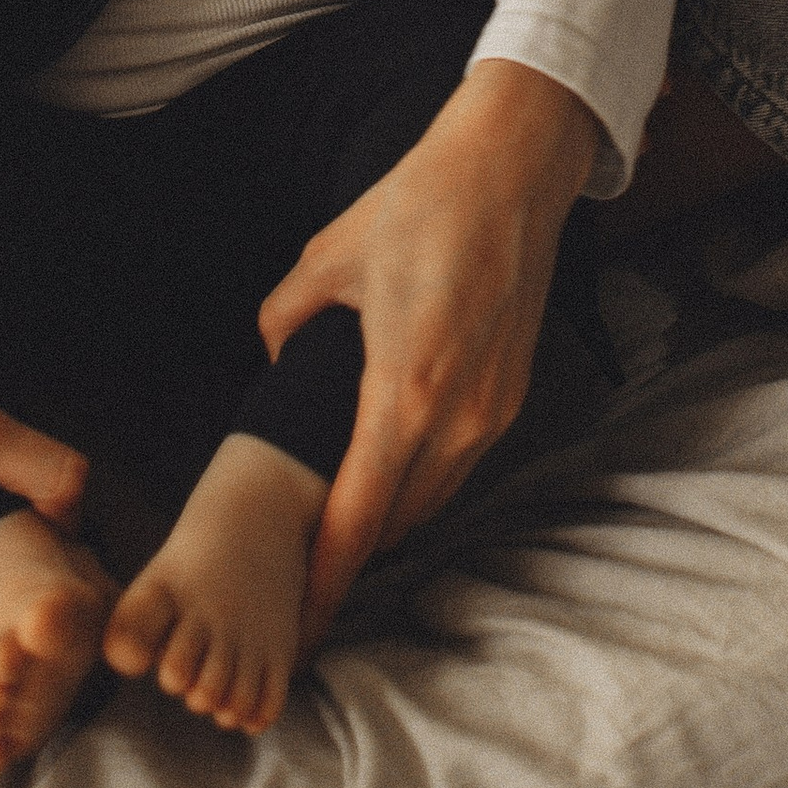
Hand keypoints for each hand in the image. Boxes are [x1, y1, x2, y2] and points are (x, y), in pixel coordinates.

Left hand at [255, 58, 598, 639]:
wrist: (511, 168)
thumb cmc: (418, 206)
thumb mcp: (329, 256)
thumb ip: (287, 317)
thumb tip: (273, 357)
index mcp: (403, 391)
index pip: (358, 517)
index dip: (326, 577)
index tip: (301, 619)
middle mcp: (457, 416)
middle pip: (396, 521)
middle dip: (350, 553)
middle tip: (302, 569)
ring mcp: (493, 409)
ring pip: (433, 497)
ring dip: (390, 516)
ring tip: (342, 524)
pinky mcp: (514, 392)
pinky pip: (461, 462)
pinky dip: (424, 478)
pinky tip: (393, 467)